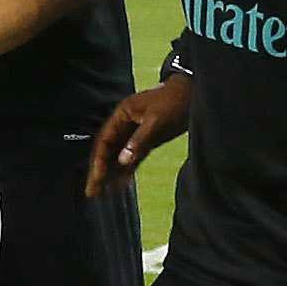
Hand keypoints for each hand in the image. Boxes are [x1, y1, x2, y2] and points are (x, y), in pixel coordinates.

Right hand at [84, 76, 191, 196]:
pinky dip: (127, 170)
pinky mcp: (147, 139)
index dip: (99, 160)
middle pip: (107, 150)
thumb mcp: (157, 121)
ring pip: (118, 156)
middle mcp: (125, 124)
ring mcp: (135, 132)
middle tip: (92, 192)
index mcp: (122, 114)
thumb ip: (139, 141)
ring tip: (102, 193)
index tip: (97, 178)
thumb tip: (122, 161)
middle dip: (99, 171)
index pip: (104, 140)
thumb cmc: (174, 102)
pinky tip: (121, 184)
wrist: (194, 92)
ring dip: (111, 174)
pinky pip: (134, 157)